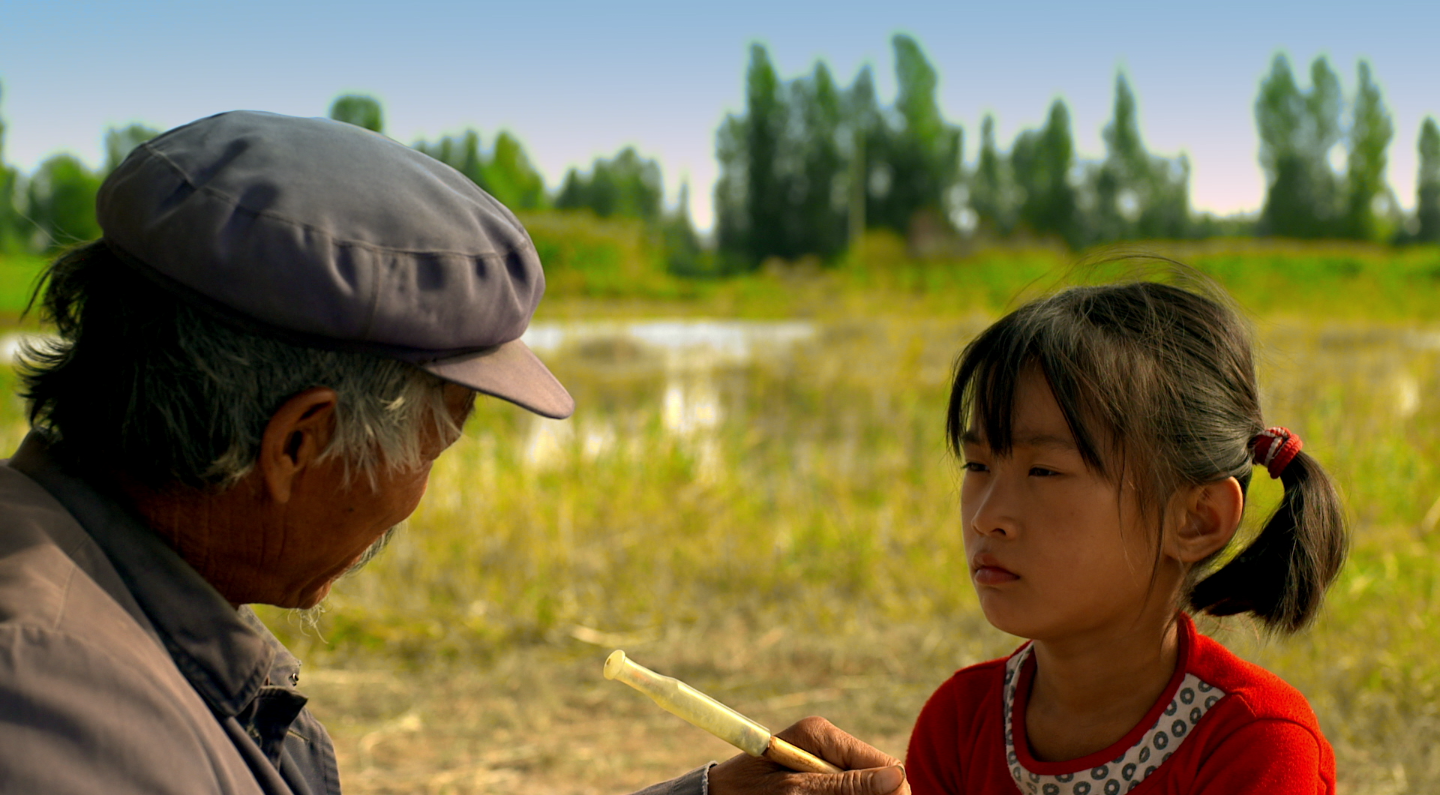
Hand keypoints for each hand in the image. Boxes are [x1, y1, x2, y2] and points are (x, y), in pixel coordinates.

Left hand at [708, 717, 907, 794]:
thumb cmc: (747, 794)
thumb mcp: (795, 792)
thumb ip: (844, 786)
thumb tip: (897, 778)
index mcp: (820, 733)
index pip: (880, 762)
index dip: (891, 791)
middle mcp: (827, 743)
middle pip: (878, 778)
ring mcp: (825, 760)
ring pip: (865, 790)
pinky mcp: (820, 775)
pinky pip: (848, 792)